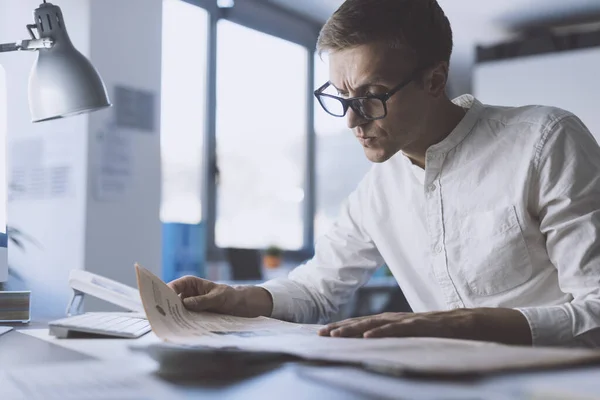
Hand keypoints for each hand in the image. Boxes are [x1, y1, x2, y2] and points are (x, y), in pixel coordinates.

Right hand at [167, 276, 272, 317]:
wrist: (241, 306)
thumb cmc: (230, 296)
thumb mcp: (218, 298)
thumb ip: (202, 301)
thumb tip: (184, 304)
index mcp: (190, 283)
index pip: (173, 286)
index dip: (164, 293)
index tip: (158, 302)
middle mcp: (187, 294)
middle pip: (171, 300)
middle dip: (165, 308)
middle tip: (160, 317)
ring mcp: (188, 306)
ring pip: (176, 312)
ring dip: (172, 318)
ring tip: (166, 327)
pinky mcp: (193, 316)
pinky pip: (184, 320)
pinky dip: (181, 324)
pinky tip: (178, 331)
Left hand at [318, 308, 531, 344]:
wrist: (509, 325)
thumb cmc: (475, 338)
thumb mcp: (442, 346)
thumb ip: (422, 347)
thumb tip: (403, 358)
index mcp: (415, 326)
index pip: (378, 326)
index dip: (353, 329)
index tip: (329, 335)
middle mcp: (418, 320)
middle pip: (375, 321)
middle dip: (346, 328)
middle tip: (320, 336)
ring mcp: (429, 320)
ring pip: (388, 322)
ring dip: (360, 328)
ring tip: (336, 336)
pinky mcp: (443, 324)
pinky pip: (413, 328)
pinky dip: (391, 330)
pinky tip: (372, 335)